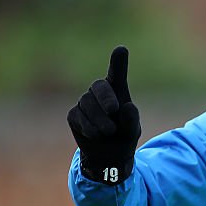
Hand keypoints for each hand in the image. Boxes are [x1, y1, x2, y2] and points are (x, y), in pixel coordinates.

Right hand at [67, 46, 140, 184]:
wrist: (108, 156)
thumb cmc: (123, 136)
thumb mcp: (133, 130)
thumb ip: (132, 119)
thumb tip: (126, 106)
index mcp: (117, 91)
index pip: (116, 73)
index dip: (118, 61)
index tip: (121, 50)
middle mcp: (98, 92)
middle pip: (99, 87)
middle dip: (106, 99)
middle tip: (114, 110)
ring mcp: (84, 102)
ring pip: (88, 105)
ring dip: (101, 121)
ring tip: (109, 132)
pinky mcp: (73, 114)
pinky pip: (79, 118)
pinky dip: (90, 128)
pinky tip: (96, 135)